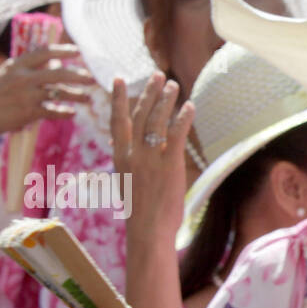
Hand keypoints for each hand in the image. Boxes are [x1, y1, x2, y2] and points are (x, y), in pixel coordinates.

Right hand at [0, 45, 96, 163]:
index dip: (63, 50)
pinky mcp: (28, 112)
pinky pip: (53, 111)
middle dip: (78, 75)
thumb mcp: (5, 77)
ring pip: (59, 92)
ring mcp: (26, 94)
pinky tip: (72, 114)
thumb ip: (26, 71)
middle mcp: (22, 77)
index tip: (78, 51)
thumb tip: (51, 65)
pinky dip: (64, 112)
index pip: (44, 52)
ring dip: (76, 95)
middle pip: (58, 72)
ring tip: (87, 99)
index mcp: (16, 65)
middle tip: (91, 77)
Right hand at [111, 73, 193, 236]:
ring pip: (157, 120)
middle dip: (149, 92)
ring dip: (166, 100)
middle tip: (157, 75)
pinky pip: (176, 134)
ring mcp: (150, 158)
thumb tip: (131, 154)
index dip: (117, 98)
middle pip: (140, 114)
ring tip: (174, 85)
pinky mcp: (169, 165)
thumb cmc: (140, 214)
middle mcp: (132, 154)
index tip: (118, 79)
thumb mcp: (127, 185)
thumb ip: (130, 165)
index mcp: (120, 158)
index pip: (117, 121)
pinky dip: (183, 118)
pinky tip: (189, 106)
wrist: (147, 232)